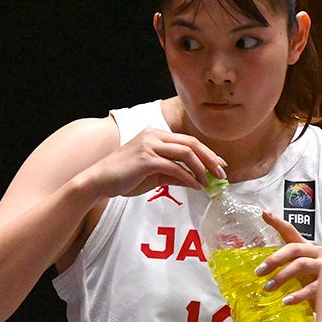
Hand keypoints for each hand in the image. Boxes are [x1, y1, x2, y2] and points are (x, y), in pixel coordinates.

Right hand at [87, 128, 226, 199]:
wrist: (99, 181)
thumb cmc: (124, 177)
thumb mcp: (153, 174)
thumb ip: (173, 173)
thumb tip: (194, 180)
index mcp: (155, 135)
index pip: (187, 141)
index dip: (207, 152)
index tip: (219, 164)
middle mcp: (154, 136)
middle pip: (191, 144)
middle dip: (210, 158)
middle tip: (222, 173)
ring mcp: (150, 146)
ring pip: (186, 153)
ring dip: (202, 168)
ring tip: (211, 182)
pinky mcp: (146, 160)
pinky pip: (175, 168)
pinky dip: (189, 178)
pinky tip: (196, 187)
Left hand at [258, 213, 321, 307]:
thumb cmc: (319, 279)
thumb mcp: (304, 269)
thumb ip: (289, 265)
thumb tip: (263, 269)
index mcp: (309, 248)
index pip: (292, 232)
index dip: (278, 223)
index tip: (265, 214)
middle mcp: (318, 253)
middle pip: (294, 249)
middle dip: (274, 259)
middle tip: (259, 271)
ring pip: (301, 265)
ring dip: (282, 276)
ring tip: (268, 288)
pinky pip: (312, 287)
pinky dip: (298, 295)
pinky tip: (286, 301)